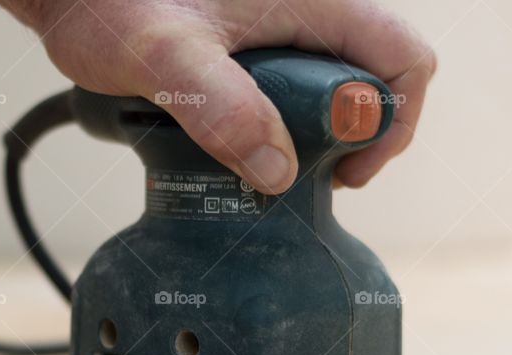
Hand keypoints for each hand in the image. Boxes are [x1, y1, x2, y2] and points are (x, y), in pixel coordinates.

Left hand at [2, 0, 435, 192]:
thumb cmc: (110, 2)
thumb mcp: (164, 58)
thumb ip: (222, 109)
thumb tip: (277, 172)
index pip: (401, 57)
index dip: (394, 122)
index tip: (346, 170)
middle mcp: (306, 13)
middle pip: (373, 81)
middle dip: (353, 140)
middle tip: (304, 180)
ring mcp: (280, 33)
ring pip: (332, 92)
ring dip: (314, 140)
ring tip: (270, 171)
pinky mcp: (251, 53)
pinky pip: (291, 95)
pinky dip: (280, 130)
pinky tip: (242, 151)